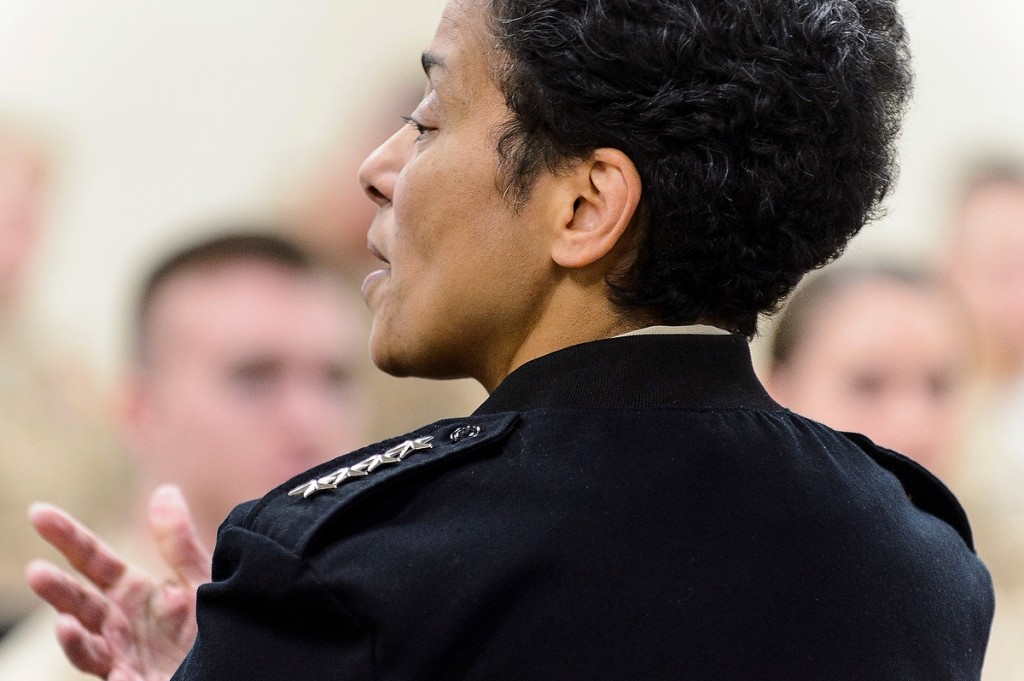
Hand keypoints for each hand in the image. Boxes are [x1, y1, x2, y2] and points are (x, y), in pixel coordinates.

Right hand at [26, 485, 210, 680]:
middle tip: (35, 571)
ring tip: (61, 620)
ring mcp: (121, 654)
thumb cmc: (213, 622)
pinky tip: (88, 647)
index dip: (68, 537)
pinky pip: (109, 674)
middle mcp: (119, 622)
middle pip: (78, 601)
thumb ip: (178, 542)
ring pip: (85, 643)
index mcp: (131, 591)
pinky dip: (92, 657)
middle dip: (56, 588)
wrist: (235, 661)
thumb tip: (165, 490)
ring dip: (69, 632)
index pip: (92, 560)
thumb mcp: (198, 578)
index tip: (39, 513)